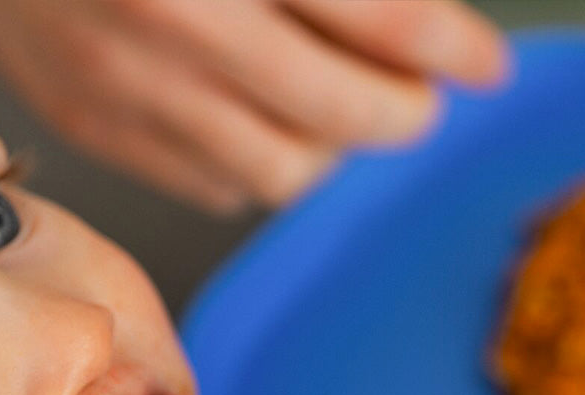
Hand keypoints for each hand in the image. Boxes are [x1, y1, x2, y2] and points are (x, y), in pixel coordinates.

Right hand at [0, 0, 507, 212]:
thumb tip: (414, 18)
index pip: (385, 16)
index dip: (453, 48)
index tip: (485, 67)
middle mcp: (176, 20)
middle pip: (345, 116)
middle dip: (405, 115)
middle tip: (420, 102)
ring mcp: (131, 89)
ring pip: (286, 173)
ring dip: (335, 153)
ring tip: (340, 115)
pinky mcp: (99, 128)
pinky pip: (217, 188)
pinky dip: (259, 168)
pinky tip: (262, 126)